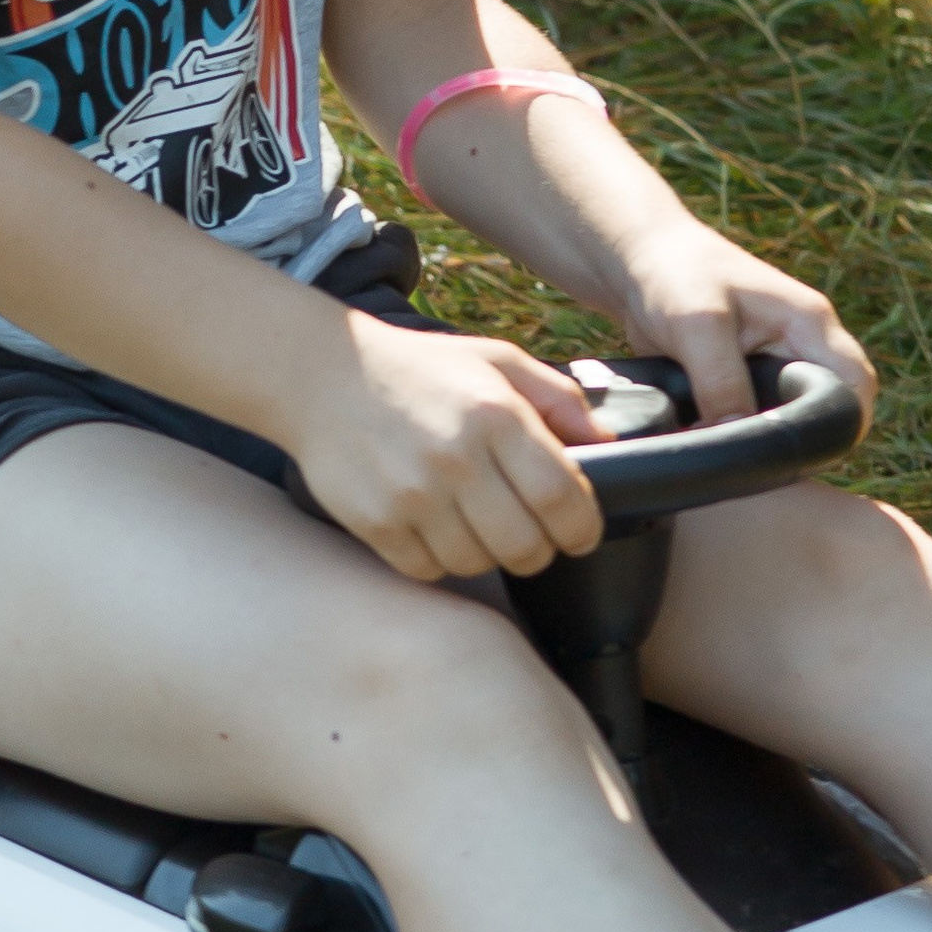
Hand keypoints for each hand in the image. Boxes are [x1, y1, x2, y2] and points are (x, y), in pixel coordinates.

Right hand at [295, 312, 605, 583]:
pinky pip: (428, 570)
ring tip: (474, 523)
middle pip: (526, 546)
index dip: (584, 528)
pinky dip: (438, 559)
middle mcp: (456, 458)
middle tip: (528, 533)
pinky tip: (433, 527)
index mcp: (495, 415)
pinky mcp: (375, 522)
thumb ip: (559, 399)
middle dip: (539, 549)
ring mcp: (411, 495)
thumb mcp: (496, 361)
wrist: (320, 373)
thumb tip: (611, 446)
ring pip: (478, 565)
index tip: (580, 531)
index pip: (564, 500)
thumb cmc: (420, 369)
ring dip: (486, 554)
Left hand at [602, 213, 874, 430]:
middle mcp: (803, 345)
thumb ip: (721, 380)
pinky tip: (718, 443)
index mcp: (810, 323)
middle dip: (803, 440)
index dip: (844, 425)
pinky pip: (762, 417)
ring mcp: (778, 363)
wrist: (638, 264)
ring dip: (770, 440)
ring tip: (735, 455)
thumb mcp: (697, 324)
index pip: (857, 384)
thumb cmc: (674, 275)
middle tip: (760, 463)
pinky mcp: (750, 379)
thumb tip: (738, 440)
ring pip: (794, 416)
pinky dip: (745, 433)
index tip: (802, 456)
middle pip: (832, 407)